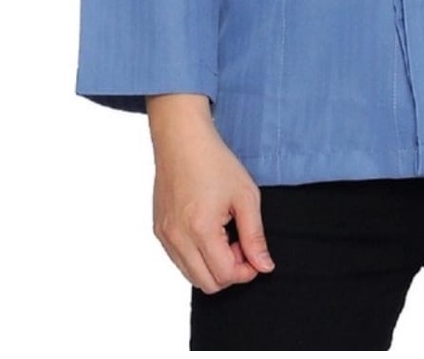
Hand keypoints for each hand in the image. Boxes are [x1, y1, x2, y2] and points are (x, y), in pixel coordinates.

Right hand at [147, 93, 274, 293]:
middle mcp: (177, 238)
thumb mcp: (246, 196)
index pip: (224, 275)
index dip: (246, 271)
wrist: (182, 140)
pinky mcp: (159, 231)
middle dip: (229, 271)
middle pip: (206, 284)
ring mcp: (164, 236)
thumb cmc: (215, 162)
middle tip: (240, 243)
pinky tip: (209, 230)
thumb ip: (255, 236)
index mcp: (200, 230)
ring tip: (225, 234)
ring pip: (190, 275)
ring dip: (212, 265)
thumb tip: (264, 266)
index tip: (255, 253)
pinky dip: (196, 256)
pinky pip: (178, 260)